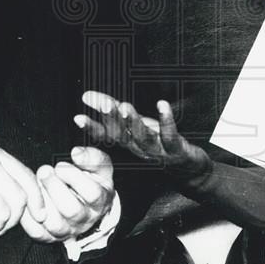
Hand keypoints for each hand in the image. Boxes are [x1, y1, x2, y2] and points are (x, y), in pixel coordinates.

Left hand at [31, 146, 115, 240]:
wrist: (86, 206)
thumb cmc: (92, 182)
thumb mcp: (99, 167)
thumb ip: (92, 157)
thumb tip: (76, 153)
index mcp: (101, 201)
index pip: (92, 193)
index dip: (74, 177)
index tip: (60, 165)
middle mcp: (86, 219)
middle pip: (72, 209)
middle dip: (54, 187)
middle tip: (44, 171)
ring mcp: (69, 230)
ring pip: (54, 223)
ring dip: (42, 201)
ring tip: (36, 184)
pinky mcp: (51, 238)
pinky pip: (37, 232)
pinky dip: (28, 217)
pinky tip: (27, 199)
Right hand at [76, 91, 211, 184]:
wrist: (187, 168)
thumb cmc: (158, 143)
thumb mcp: (134, 126)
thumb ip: (113, 111)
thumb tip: (87, 95)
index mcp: (128, 143)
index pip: (106, 135)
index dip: (92, 128)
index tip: (78, 118)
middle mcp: (139, 148)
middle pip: (123, 134)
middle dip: (113, 119)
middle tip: (105, 104)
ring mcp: (157, 149)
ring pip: (142, 136)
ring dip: (134, 121)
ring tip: (126, 107)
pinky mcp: (175, 148)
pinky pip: (170, 134)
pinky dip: (166, 120)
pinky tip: (162, 105)